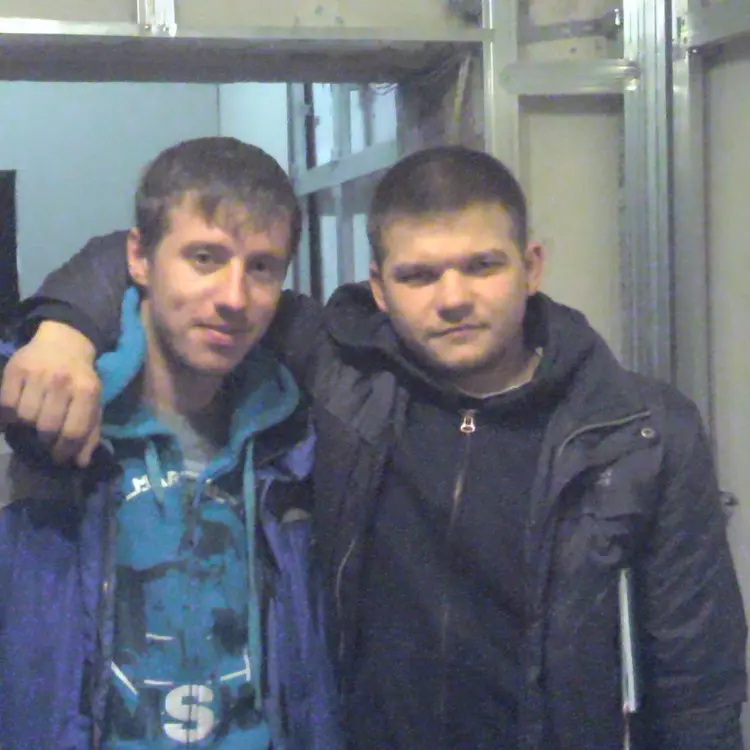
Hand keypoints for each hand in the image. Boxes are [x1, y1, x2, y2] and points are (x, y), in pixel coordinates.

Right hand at [0, 321, 101, 466]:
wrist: (64, 343)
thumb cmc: (80, 380)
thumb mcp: (93, 404)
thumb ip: (90, 433)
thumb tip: (80, 463)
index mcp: (87, 391)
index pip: (73, 431)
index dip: (63, 451)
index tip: (58, 457)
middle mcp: (62, 381)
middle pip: (46, 427)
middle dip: (45, 441)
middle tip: (44, 441)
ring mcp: (37, 373)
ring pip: (24, 417)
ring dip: (26, 428)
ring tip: (31, 426)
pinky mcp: (15, 368)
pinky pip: (5, 404)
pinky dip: (8, 416)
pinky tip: (16, 416)